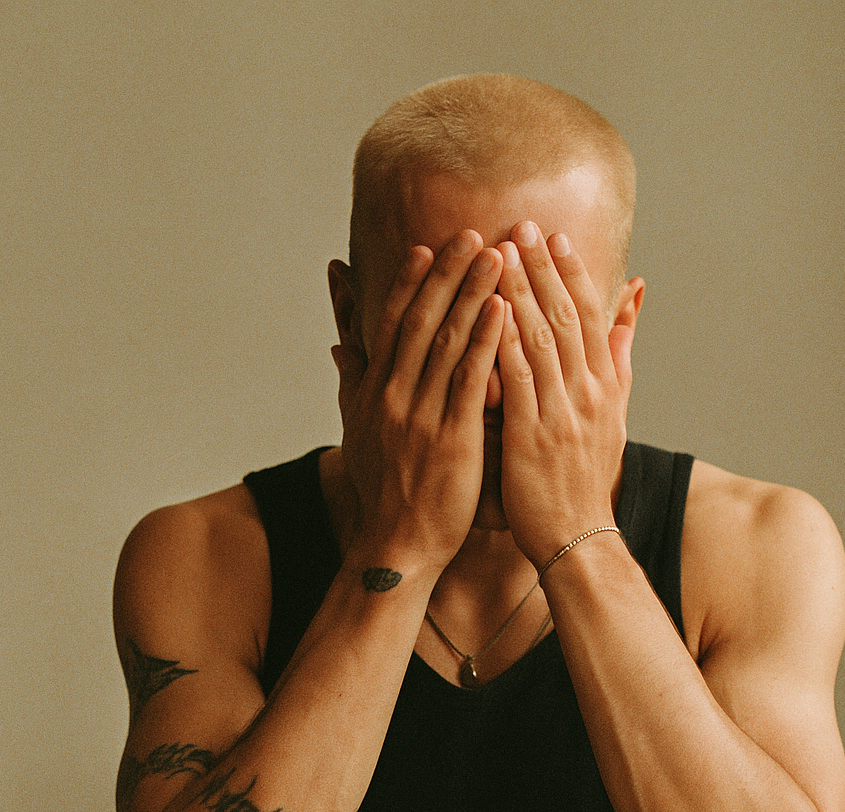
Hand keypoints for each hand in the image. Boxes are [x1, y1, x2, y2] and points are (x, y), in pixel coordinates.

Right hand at [331, 232, 504, 578]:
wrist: (397, 544)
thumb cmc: (384, 488)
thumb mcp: (356, 429)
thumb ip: (352, 380)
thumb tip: (340, 343)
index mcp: (375, 391)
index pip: (391, 324)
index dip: (411, 284)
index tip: (430, 248)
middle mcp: (393, 395)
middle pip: (420, 321)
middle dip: (447, 275)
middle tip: (472, 234)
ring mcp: (421, 416)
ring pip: (446, 342)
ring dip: (472, 294)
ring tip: (497, 256)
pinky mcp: (451, 439)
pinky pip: (470, 381)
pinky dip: (486, 342)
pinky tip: (504, 311)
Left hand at [495, 221, 634, 568]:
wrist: (578, 537)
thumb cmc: (586, 479)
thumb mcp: (615, 416)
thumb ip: (620, 359)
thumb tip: (633, 307)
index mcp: (605, 386)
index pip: (592, 317)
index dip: (571, 273)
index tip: (552, 237)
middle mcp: (589, 393)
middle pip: (566, 317)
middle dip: (541, 269)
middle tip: (520, 225)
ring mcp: (563, 413)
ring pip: (541, 339)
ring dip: (519, 293)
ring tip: (497, 252)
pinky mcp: (532, 436)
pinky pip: (517, 380)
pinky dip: (504, 342)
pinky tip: (486, 312)